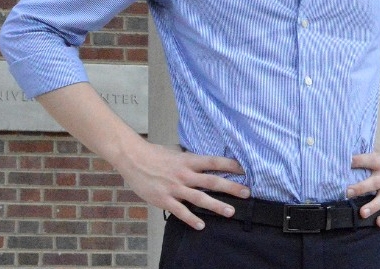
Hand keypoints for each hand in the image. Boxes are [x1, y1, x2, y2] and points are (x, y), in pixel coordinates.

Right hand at [115, 141, 249, 229]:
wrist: (133, 158)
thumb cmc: (155, 154)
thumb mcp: (176, 153)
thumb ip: (190, 161)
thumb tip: (204, 162)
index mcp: (189, 160)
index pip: (214, 162)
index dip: (230, 165)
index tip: (244, 170)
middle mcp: (185, 174)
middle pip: (212, 181)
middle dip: (231, 187)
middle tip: (246, 193)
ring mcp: (175, 188)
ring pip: (200, 198)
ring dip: (217, 205)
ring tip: (231, 212)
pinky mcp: (164, 199)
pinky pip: (180, 211)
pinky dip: (191, 219)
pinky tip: (201, 225)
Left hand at [347, 147, 379, 225]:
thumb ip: (368, 154)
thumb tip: (347, 153)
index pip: (367, 160)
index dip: (355, 161)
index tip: (343, 164)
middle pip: (373, 183)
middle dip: (360, 188)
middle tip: (347, 193)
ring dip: (372, 206)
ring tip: (362, 213)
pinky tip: (379, 223)